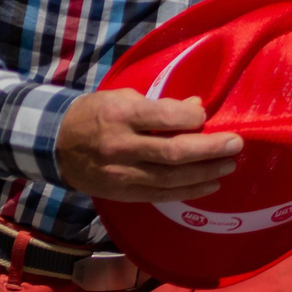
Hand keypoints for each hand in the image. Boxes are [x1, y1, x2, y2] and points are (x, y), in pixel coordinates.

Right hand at [55, 90, 241, 201]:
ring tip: (229, 165)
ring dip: (205, 173)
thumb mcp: (121, 96)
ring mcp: (122, 174)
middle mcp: (121, 146)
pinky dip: (189, 191)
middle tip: (235, 144)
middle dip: (209, 149)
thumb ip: (159, 104)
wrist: (56, 144)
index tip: (205, 114)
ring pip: (171, 179)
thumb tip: (196, 107)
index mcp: (120, 114)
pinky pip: (162, 195)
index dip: (190, 117)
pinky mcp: (124, 193)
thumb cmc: (94, 113)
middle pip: (173, 153)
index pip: (163, 117)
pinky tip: (210, 184)